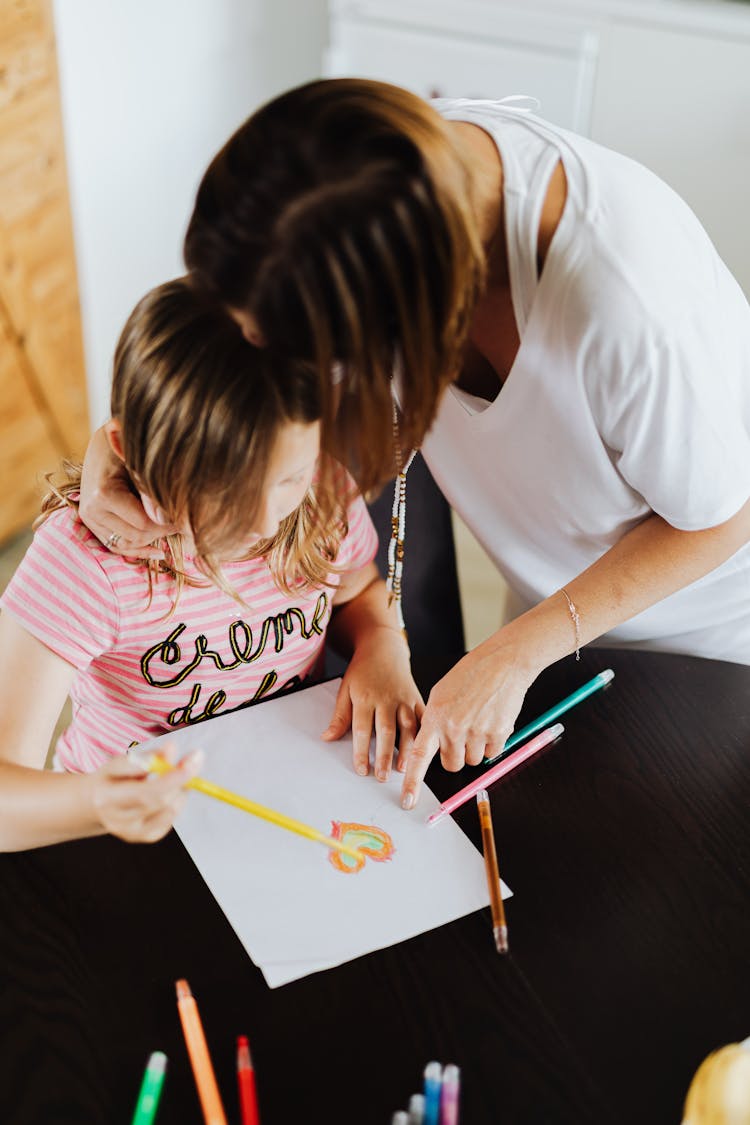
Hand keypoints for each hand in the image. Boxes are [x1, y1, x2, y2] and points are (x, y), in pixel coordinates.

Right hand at [79, 425, 173, 557]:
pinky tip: (158, 552)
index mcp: (104, 493)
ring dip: (151, 540)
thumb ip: (152, 492)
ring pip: (126, 544)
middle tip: (182, 521)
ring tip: (172, 529)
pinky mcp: (91, 522)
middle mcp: (91, 509)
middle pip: (136, 536)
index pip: (145, 523)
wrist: (106, 439)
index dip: (169, 523)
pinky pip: (115, 545)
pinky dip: (137, 549)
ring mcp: (89, 518)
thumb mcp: (141, 464)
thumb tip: (166, 520)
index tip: (186, 515)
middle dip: (161, 532)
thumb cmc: (128, 445)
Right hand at [90, 744, 202, 842]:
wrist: (96, 804)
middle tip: (194, 760)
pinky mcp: (145, 837)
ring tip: (173, 776)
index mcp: (107, 799)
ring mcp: (133, 833)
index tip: (193, 759)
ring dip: (179, 790)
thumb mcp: (121, 763)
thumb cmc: (112, 778)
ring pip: (169, 810)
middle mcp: (118, 822)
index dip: (173, 777)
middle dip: (182, 779)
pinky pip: (171, 819)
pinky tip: (168, 793)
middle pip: (160, 803)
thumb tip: (171, 749)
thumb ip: (146, 757)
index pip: (146, 792)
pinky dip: (175, 803)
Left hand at [322, 627, 423, 782]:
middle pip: (385, 731)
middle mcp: (386, 699)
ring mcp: (403, 699)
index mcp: (365, 698)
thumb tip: (328, 737)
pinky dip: (424, 734)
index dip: (361, 752)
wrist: (383, 649)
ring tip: (403, 769)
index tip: (361, 769)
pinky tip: (423, 750)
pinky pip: (422, 718)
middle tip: (381, 776)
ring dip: (406, 749)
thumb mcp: (345, 690)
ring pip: (407, 727)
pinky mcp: (416, 698)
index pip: (362, 729)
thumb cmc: (362, 671)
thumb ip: (339, 716)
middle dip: (384, 756)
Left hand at [400, 634, 536, 808]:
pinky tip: (492, 720)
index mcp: (435, 717)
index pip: (419, 756)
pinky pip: (492, 754)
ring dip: (475, 749)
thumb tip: (433, 744)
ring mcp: (477, 733)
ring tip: (478, 721)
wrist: (502, 663)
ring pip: (472, 761)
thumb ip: (434, 721)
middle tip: (461, 735)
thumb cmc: (471, 674)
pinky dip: (492, 744)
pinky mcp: (498, 735)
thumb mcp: (441, 693)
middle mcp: (454, 728)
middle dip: (455, 756)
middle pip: (451, 765)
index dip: (413, 781)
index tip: (407, 801)